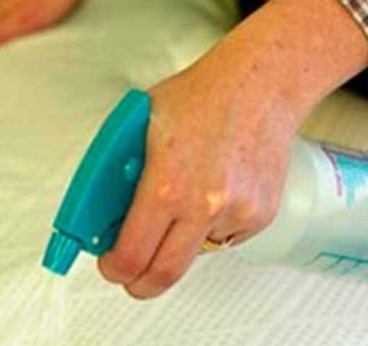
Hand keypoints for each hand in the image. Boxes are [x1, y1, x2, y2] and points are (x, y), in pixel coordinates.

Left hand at [99, 50, 297, 298]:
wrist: (259, 86)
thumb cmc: (204, 96)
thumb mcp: (142, 126)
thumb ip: (120, 172)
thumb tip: (107, 209)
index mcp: (167, 184)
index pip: (130, 256)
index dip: (114, 268)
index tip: (113, 264)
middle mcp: (205, 205)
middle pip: (163, 275)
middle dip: (141, 282)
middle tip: (135, 272)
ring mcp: (237, 213)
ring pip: (196, 254)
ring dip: (180, 242)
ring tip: (185, 202)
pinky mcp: (260, 215)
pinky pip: (226, 238)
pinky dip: (211, 227)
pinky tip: (214, 192)